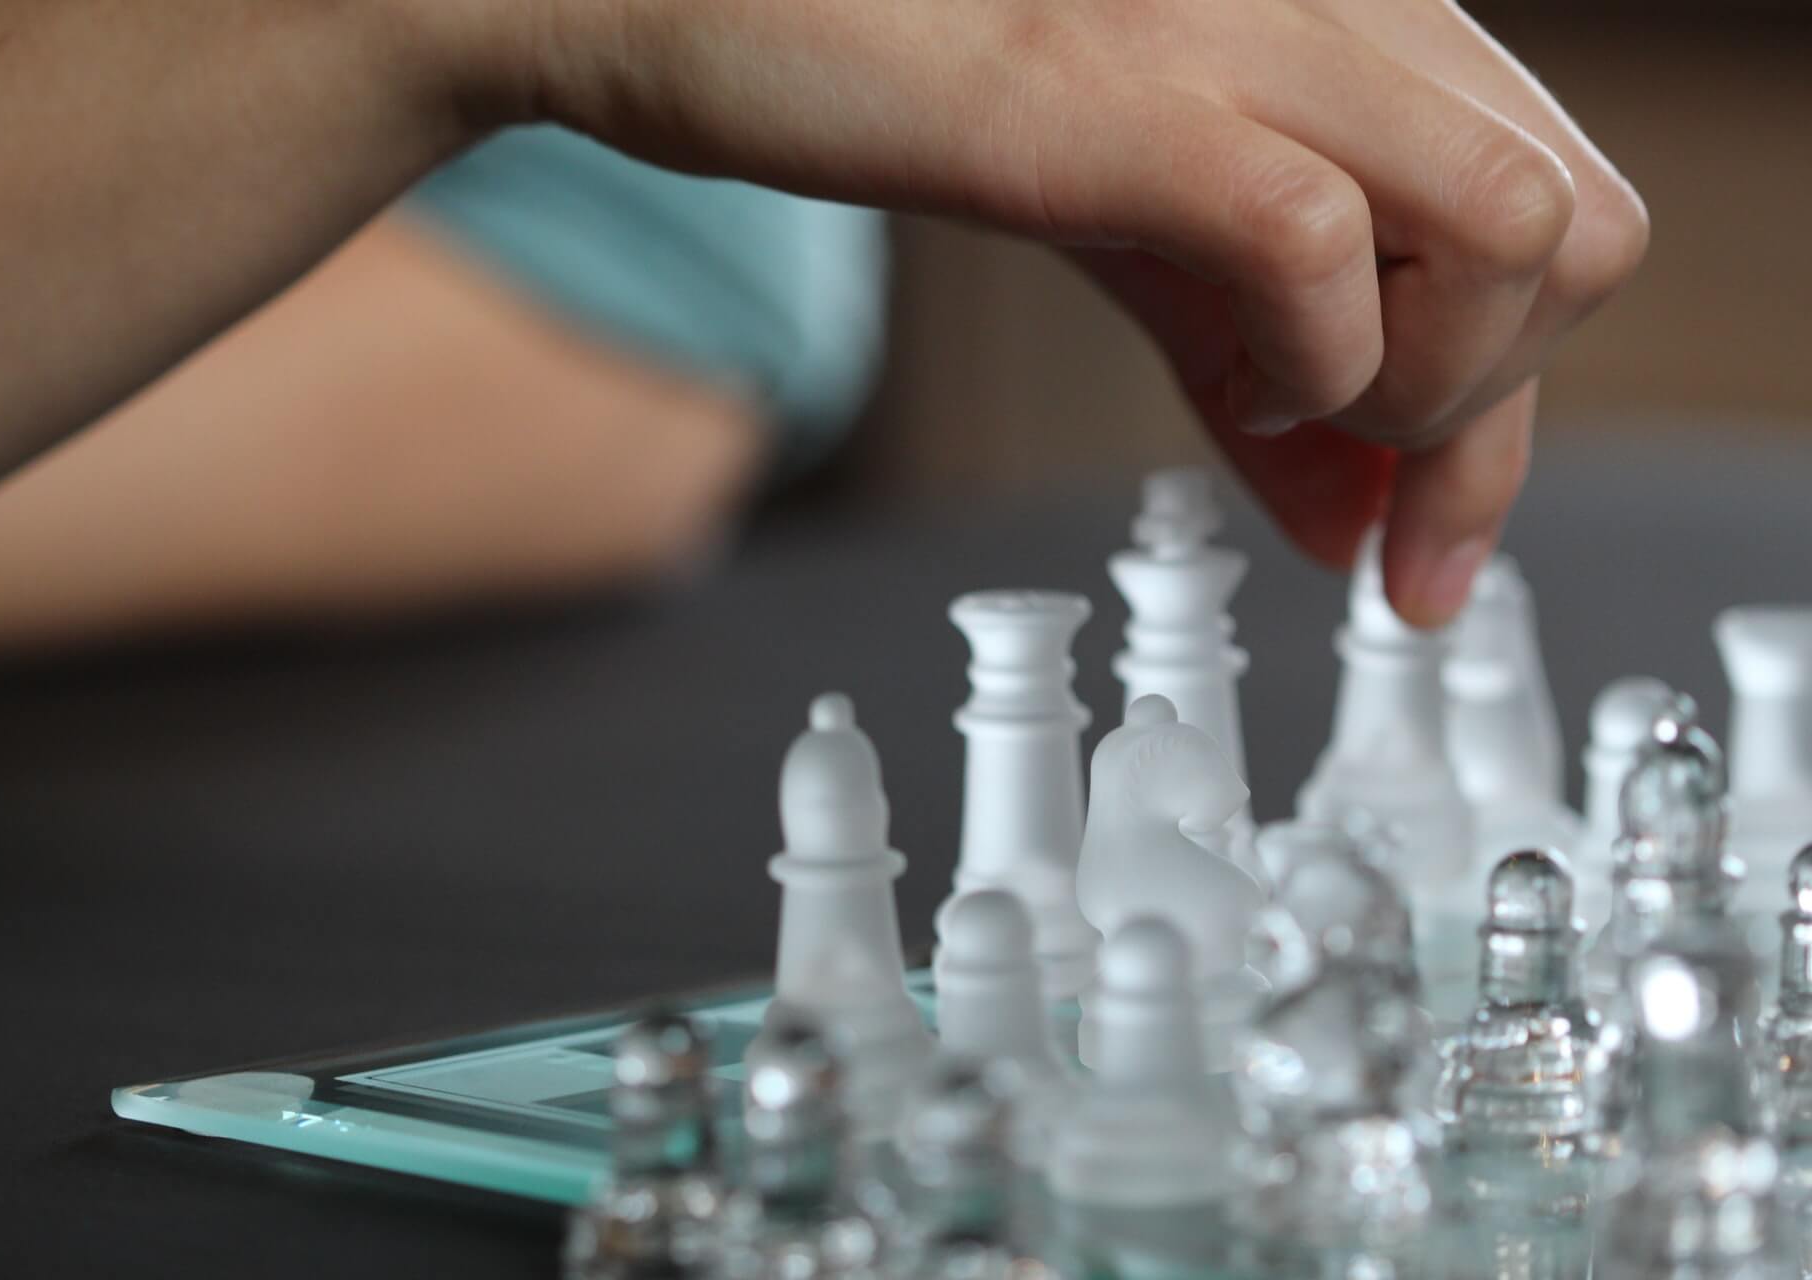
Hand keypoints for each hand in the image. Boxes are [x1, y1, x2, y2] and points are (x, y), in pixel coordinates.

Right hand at [486, 0, 1646, 623]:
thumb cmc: (893, 82)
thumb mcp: (1128, 240)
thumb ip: (1250, 368)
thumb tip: (1351, 519)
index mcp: (1346, 26)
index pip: (1553, 222)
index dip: (1507, 414)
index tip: (1419, 547)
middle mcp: (1331, 5)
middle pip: (1582, 236)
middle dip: (1488, 419)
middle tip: (1357, 506)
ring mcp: (1238, 37)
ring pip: (1514, 233)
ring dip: (1415, 393)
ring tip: (1269, 419)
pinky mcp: (1120, 92)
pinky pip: (1320, 242)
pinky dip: (1304, 360)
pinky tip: (1219, 386)